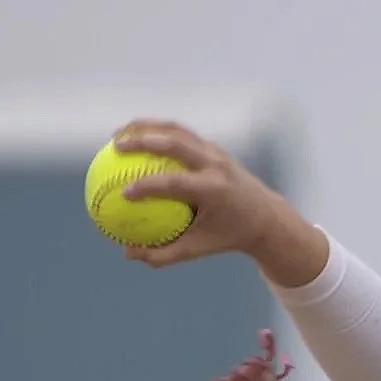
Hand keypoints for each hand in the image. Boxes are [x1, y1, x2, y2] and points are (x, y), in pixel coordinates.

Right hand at [109, 120, 324, 281]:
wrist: (266, 217)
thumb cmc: (227, 236)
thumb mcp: (198, 248)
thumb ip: (163, 253)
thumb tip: (127, 253)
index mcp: (213, 190)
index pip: (175, 183)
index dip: (148, 186)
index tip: (123, 193)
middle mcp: (215, 166)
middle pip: (175, 143)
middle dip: (142, 140)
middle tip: (115, 146)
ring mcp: (216, 153)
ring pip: (177, 131)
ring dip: (146, 127)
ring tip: (118, 134)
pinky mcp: (214, 148)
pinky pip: (181, 135)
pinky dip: (157, 133)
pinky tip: (136, 139)